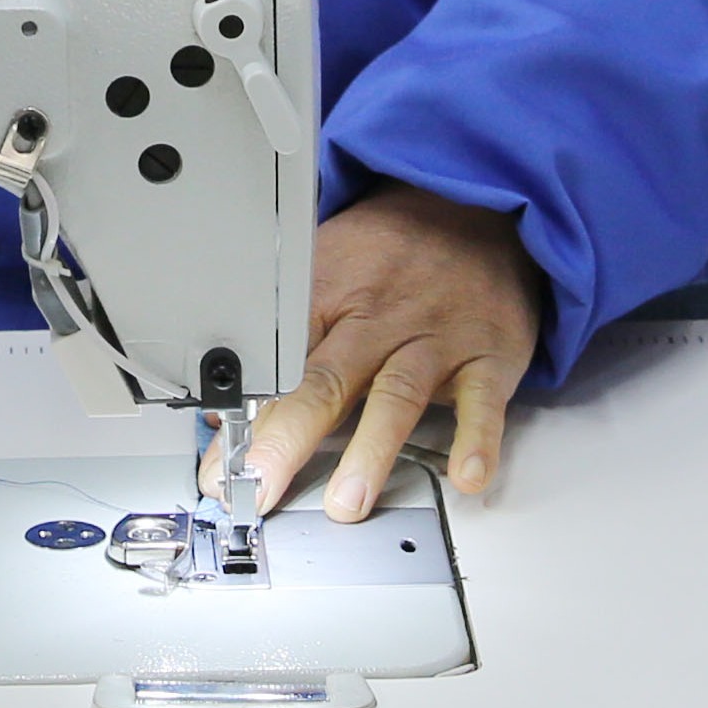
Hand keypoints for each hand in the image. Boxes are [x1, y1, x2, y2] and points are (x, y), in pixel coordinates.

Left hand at [239, 184, 543, 520]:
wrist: (474, 206)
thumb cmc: (392, 250)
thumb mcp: (327, 269)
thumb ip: (283, 340)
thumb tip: (228, 411)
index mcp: (330, 295)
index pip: (278, 361)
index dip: (244, 416)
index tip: (219, 465)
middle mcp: (380, 318)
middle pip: (326, 380)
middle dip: (288, 438)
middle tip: (261, 485)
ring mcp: (435, 338)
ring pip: (397, 395)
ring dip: (371, 451)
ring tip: (347, 502)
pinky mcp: (487, 355)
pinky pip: (481, 401)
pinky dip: (475, 440)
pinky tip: (465, 476)